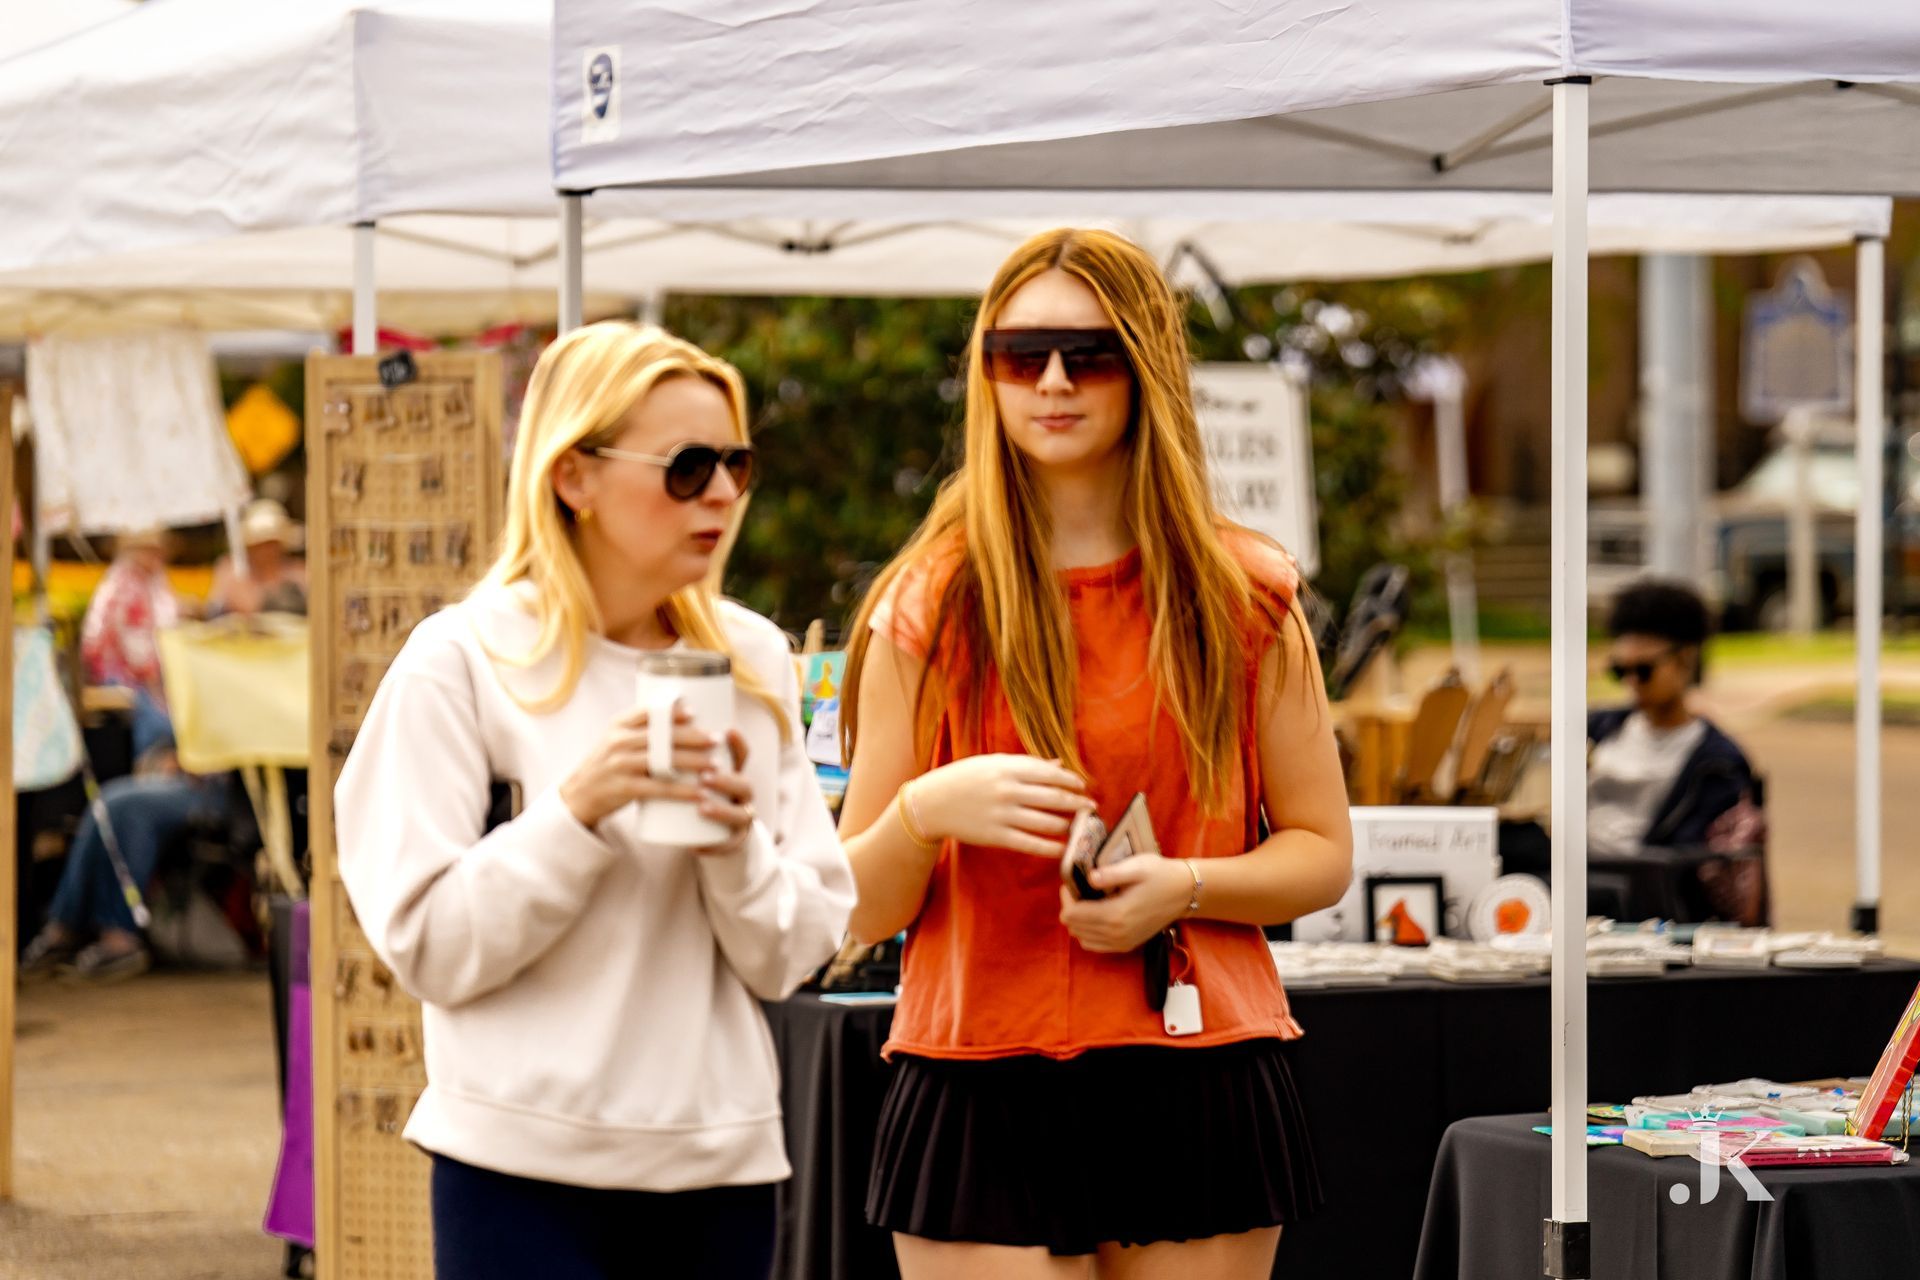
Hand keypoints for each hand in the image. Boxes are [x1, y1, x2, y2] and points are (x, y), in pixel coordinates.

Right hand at [558, 704, 719, 829]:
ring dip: (693, 762)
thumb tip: (683, 718)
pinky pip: (659, 788)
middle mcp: (618, 741)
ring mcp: (620, 764)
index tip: (695, 712)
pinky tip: (700, 793)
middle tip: (717, 739)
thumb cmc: (608, 766)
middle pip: (662, 735)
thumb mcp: (616, 741)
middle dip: (693, 736)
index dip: (672, 711)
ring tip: (716, 765)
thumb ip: (642, 730)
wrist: (579, 797)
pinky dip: (683, 791)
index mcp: (618, 725)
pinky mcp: (624, 788)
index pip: (648, 711)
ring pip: (664, 760)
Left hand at [691, 730, 756, 855]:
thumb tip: (654, 709)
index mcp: (733, 773)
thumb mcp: (693, 770)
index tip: (726, 732)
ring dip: (722, 811)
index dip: (738, 745)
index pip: (742, 757)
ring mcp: (738, 819)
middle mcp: (741, 795)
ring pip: (739, 815)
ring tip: (702, 807)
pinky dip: (712, 847)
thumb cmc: (696, 793)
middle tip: (705, 775)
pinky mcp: (729, 843)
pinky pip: (724, 847)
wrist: (710, 832)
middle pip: (743, 785)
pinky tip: (697, 847)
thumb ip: (679, 748)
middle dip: (726, 779)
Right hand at [911, 754, 1095, 857]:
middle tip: (1092, 808)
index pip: (1050, 774)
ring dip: (1067, 826)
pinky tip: (1063, 849)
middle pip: (1054, 798)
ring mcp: (1003, 814)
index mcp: (1008, 768)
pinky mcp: (996, 836)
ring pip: (1046, 822)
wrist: (932, 803)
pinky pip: (1030, 843)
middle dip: (1077, 804)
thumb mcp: (993, 764)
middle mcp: (1008, 790)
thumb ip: (1027, 765)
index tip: (1083, 786)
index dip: (1070, 781)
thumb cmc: (964, 778)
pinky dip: (1050, 847)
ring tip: (1079, 827)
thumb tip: (1059, 765)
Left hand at [1058, 854, 1191, 952]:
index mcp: (1115, 915)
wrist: (1184, 893)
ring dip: (1078, 920)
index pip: (1071, 914)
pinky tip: (1096, 915)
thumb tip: (1089, 878)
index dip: (1066, 897)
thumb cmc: (1160, 875)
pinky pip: (1095, 945)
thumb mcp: (1137, 866)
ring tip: (1087, 901)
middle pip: (1073, 927)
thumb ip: (1111, 873)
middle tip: (1079, 889)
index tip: (1072, 882)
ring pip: (1081, 938)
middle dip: (1071, 907)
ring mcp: (1121, 943)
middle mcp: (1116, 934)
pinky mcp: (1126, 946)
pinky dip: (1088, 932)